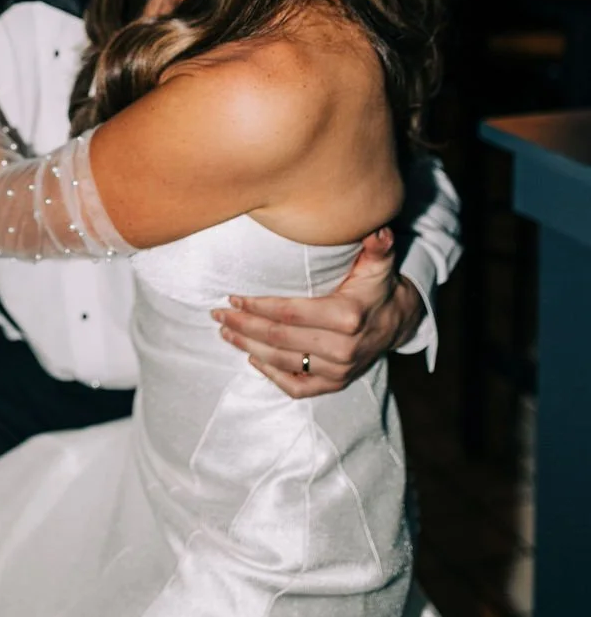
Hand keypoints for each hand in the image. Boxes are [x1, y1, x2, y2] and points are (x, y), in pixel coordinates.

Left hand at [212, 227, 423, 397]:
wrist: (398, 322)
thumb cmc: (378, 286)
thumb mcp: (379, 264)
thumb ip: (376, 246)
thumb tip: (377, 229)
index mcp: (347, 317)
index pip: (290, 313)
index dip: (258, 306)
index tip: (233, 297)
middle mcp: (342, 349)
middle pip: (280, 339)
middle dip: (244, 327)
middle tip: (217, 315)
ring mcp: (339, 371)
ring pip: (283, 363)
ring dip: (249, 348)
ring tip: (225, 333)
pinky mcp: (336, 384)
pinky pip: (298, 388)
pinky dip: (272, 377)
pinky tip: (253, 360)